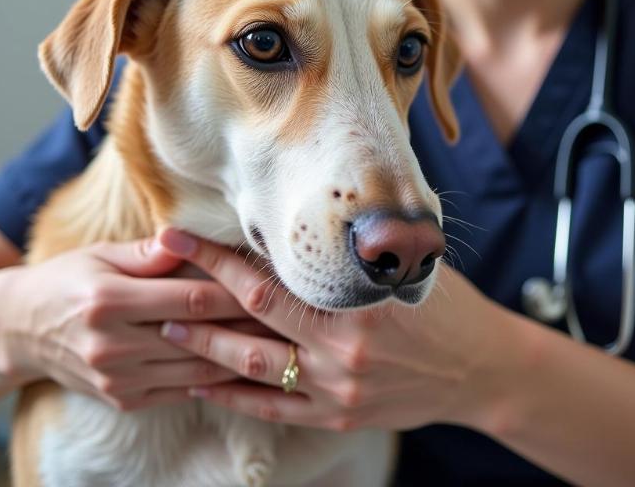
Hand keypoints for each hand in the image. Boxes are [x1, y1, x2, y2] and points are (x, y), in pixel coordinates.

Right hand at [4, 236, 257, 410]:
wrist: (20, 330)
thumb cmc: (67, 279)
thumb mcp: (101, 254)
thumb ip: (149, 253)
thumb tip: (192, 239)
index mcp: (108, 301)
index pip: (190, 298)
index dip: (235, 292)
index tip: (271, 285)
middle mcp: (112, 346)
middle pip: (200, 336)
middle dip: (249, 327)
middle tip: (291, 319)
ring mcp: (117, 379)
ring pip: (197, 371)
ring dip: (241, 358)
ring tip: (279, 343)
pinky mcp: (123, 400)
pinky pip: (181, 392)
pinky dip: (215, 380)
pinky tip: (244, 367)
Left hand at [157, 228, 504, 431]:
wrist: (480, 368)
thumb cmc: (442, 305)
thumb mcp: (405, 266)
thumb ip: (355, 252)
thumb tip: (310, 217)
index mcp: (355, 305)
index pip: (268, 279)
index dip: (216, 258)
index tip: (177, 236)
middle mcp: (340, 350)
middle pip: (250, 319)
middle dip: (196, 294)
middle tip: (153, 273)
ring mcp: (337, 389)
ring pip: (253, 368)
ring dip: (203, 348)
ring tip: (163, 327)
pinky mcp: (338, 416)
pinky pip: (273, 410)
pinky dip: (232, 397)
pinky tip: (200, 384)